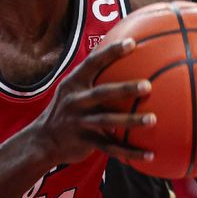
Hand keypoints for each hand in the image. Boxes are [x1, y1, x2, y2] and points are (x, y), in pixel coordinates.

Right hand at [29, 38, 155, 165]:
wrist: (43, 140)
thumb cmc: (66, 108)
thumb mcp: (71, 89)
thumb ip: (90, 76)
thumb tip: (116, 56)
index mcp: (73, 83)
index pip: (92, 63)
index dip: (111, 52)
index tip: (131, 43)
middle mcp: (75, 100)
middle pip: (102, 93)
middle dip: (125, 88)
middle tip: (147, 86)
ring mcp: (79, 122)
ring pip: (108, 121)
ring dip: (131, 120)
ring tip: (153, 119)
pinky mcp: (85, 141)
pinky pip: (110, 147)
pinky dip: (130, 152)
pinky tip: (149, 154)